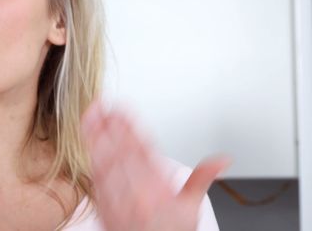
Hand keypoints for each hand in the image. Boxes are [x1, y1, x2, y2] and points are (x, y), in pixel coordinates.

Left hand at [82, 102, 228, 230]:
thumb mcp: (191, 207)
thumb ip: (202, 178)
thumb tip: (222, 160)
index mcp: (159, 187)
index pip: (144, 150)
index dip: (131, 127)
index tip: (122, 109)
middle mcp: (138, 191)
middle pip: (121, 152)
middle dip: (110, 126)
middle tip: (100, 105)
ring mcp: (119, 198)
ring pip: (106, 163)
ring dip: (97, 138)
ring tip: (90, 116)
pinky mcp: (105, 206)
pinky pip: (97, 180)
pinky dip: (92, 159)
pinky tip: (88, 144)